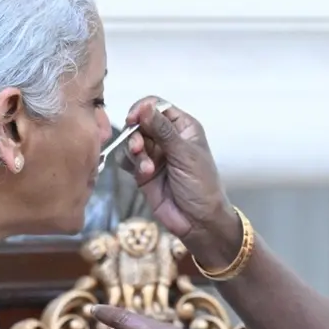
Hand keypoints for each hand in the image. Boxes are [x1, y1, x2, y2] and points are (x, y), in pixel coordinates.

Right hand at [120, 97, 241, 267]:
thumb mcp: (184, 155)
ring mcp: (153, 154)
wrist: (198, 221)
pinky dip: (131, 164)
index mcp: (183, 127)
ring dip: (134, 152)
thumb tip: (145, 107)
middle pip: (140, 123)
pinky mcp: (142, 171)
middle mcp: (167, 137)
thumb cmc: (201, 185)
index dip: (144, 109)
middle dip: (136, 134)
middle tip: (138, 148)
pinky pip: (127, 159)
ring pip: (131, 141)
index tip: (134, 119)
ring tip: (145, 168)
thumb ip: (163, 130)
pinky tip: (143, 174)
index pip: (157, 106)